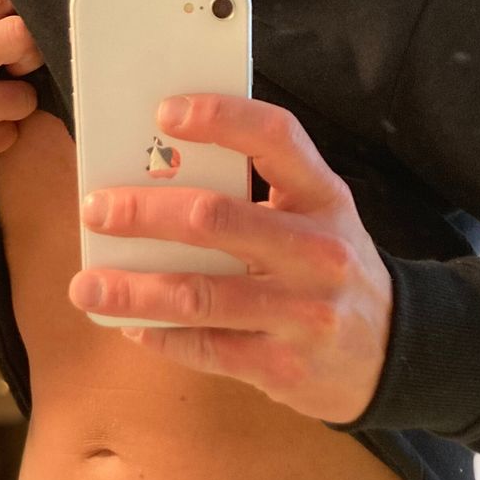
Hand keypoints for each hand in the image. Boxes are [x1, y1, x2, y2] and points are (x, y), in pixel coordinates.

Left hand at [67, 94, 394, 424]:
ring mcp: (303, 313)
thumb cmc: (330, 270)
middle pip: (216, 218)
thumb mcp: (315, 218)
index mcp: (324, 197)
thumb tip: (158, 171)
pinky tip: (130, 326)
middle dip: (144, 213)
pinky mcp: (284, 367)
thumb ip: (255, 193)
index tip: (165, 112)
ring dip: (132, 291)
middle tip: (96, 210)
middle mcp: (317, 251)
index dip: (220, 118)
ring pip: (198, 295)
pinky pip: (206, 348)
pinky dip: (160, 337)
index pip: (276, 138)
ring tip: (86, 287)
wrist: (393, 353)